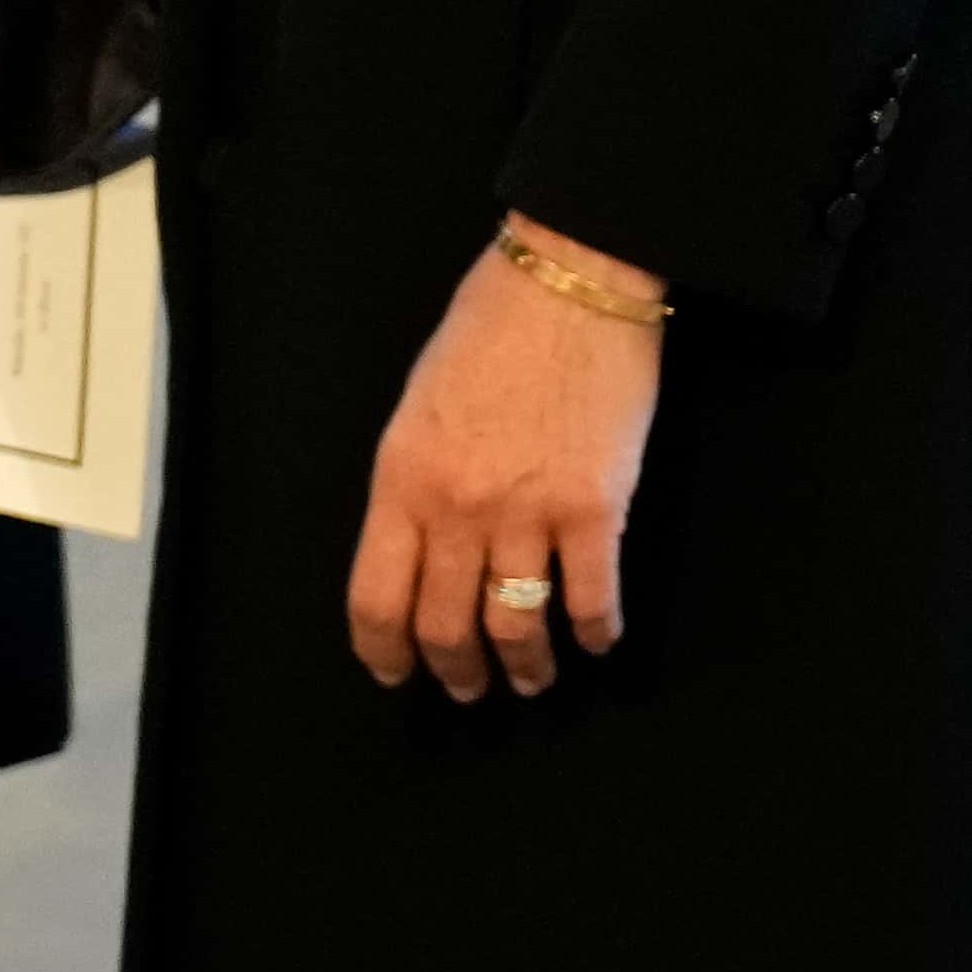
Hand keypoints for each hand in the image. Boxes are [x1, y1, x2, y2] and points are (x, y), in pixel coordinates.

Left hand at [346, 229, 660, 700]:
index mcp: (401, 478)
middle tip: (468, 688)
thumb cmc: (485, 332)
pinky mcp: (596, 509)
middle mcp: (457, 507)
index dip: (383, 650)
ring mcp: (528, 512)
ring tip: (533, 678)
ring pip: (518, 626)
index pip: (376, 596)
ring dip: (527, 667)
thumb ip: (415, 483)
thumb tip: (422, 550)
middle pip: (446, 626)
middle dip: (456, 672)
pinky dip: (595, 634)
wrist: (568, 282)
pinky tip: (596, 641)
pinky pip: (592, 599)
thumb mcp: (418, 407)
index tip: (394, 673)